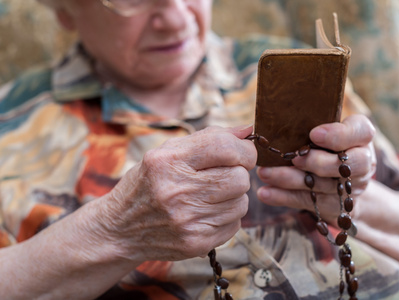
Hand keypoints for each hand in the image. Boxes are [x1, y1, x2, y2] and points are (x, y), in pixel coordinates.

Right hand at [97, 125, 256, 261]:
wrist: (121, 228)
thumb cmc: (149, 183)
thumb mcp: (168, 152)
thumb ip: (210, 137)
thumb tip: (248, 130)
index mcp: (168, 161)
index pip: (225, 148)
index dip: (244, 149)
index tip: (243, 153)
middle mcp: (176, 191)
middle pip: (240, 178)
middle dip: (238, 174)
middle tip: (222, 175)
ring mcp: (186, 220)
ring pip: (242, 202)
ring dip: (233, 197)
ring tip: (209, 196)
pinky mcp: (196, 243)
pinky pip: (235, 224)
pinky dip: (227, 217)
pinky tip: (206, 214)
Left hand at [256, 114, 375, 222]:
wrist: (342, 183)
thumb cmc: (326, 144)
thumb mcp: (325, 129)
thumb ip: (307, 124)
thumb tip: (261, 124)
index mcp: (361, 136)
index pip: (360, 132)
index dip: (338, 135)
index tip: (314, 134)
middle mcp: (362, 162)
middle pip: (345, 164)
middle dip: (317, 162)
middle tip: (293, 158)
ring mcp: (349, 187)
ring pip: (322, 185)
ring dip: (290, 179)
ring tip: (265, 173)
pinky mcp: (334, 206)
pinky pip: (308, 201)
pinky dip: (284, 197)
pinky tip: (265, 193)